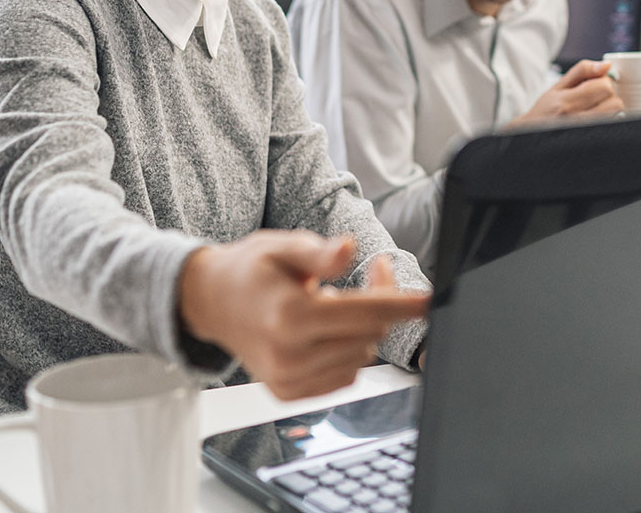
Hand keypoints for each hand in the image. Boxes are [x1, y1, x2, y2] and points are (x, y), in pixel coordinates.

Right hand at [177, 231, 428, 399]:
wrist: (211, 302)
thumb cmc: (250, 270)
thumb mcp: (281, 246)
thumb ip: (319, 252)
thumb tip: (349, 248)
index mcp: (289, 317)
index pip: (364, 313)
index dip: (401, 303)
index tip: (429, 300)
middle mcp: (289, 356)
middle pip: (370, 334)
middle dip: (381, 302)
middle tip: (372, 270)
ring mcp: (289, 380)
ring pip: (363, 357)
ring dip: (363, 329)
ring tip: (333, 303)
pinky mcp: (290, 394)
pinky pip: (346, 375)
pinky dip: (348, 351)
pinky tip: (325, 329)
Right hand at [510, 60, 623, 126]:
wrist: (533, 133)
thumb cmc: (545, 111)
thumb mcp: (558, 86)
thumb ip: (583, 71)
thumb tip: (606, 65)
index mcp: (567, 102)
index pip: (604, 87)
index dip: (603, 81)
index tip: (595, 84)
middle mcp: (576, 120)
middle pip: (614, 103)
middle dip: (608, 96)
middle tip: (596, 97)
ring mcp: (584, 133)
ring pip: (616, 116)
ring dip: (610, 109)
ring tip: (595, 109)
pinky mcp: (590, 140)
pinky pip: (612, 127)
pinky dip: (609, 121)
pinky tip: (596, 120)